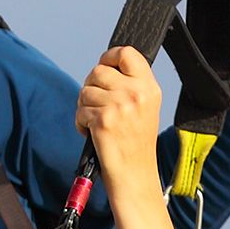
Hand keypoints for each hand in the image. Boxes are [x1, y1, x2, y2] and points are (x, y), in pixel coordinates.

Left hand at [77, 45, 162, 193]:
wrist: (135, 175)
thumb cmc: (135, 144)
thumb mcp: (144, 108)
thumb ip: (130, 85)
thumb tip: (104, 66)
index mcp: (149, 87)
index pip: (126, 53)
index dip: (109, 57)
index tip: (104, 68)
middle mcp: (137, 94)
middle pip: (98, 71)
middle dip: (91, 87)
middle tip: (97, 105)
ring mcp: (120, 106)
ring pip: (85, 91)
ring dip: (85, 107)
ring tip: (98, 123)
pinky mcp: (103, 120)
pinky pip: (80, 110)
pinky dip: (81, 123)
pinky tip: (93, 134)